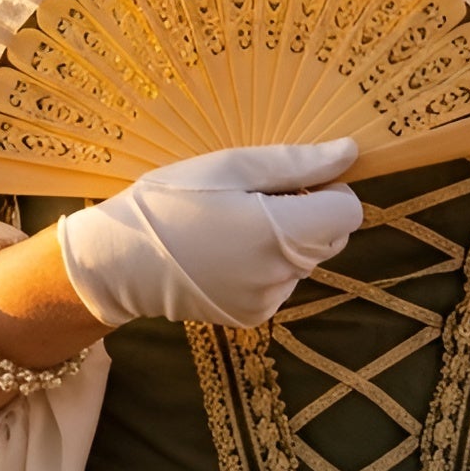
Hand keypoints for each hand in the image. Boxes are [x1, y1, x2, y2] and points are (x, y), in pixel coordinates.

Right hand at [55, 139, 363, 327]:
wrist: (118, 259)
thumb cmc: (170, 200)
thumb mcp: (229, 167)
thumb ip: (296, 163)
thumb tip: (351, 154)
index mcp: (280, 233)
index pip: (348, 212)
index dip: (327, 190)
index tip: (289, 182)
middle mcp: (282, 275)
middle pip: (331, 238)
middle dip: (306, 215)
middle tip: (253, 199)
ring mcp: (268, 302)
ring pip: (305, 262)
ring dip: (285, 242)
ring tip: (231, 226)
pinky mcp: (252, 317)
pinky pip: (280, 283)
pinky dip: (265, 266)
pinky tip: (224, 253)